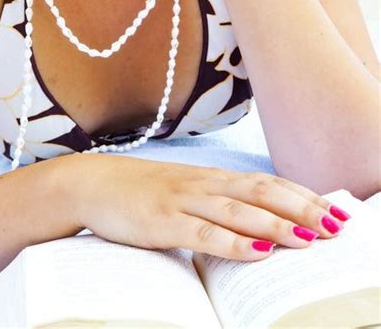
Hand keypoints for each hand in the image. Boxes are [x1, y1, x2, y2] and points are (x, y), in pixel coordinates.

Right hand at [71, 156, 347, 260]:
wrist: (94, 183)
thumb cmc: (144, 191)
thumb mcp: (186, 191)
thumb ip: (218, 203)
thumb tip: (256, 224)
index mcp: (213, 178)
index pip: (268, 183)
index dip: (302, 195)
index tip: (334, 209)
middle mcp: (205, 184)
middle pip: (262, 193)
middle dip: (301, 208)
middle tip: (335, 224)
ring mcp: (184, 200)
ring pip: (239, 212)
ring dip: (276, 225)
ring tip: (308, 238)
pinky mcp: (164, 221)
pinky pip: (204, 233)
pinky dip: (233, 243)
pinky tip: (257, 252)